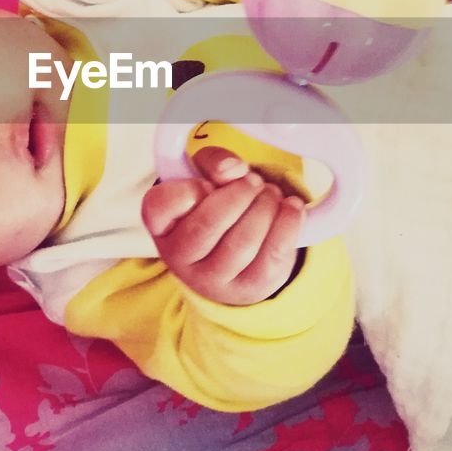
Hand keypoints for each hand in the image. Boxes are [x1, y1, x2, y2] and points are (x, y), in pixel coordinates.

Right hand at [141, 146, 305, 305]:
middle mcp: (179, 258)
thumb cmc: (214, 210)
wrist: (232, 260)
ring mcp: (213, 279)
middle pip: (208, 224)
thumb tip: (234, 170)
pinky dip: (288, 224)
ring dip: (265, 207)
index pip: (160, 205)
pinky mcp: (249, 288)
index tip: (208, 184)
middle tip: (254, 182)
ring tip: (271, 195)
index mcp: (161, 226)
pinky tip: (291, 208)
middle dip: (240, 194)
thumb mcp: (206, 178)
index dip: (189, 188)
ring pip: (242, 242)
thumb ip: (214, 162)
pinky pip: (273, 255)